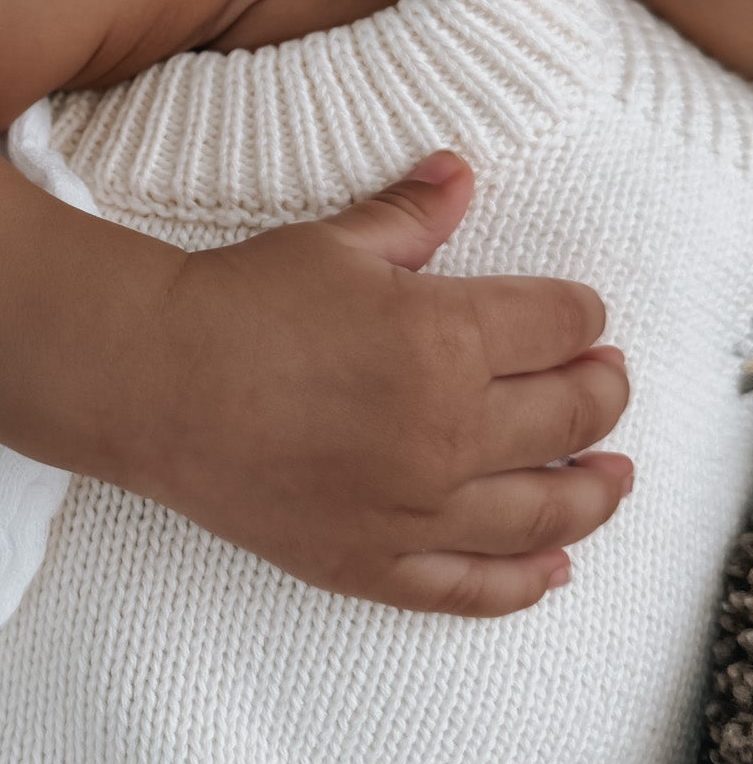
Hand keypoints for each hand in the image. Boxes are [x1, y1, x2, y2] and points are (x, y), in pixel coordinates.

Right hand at [141, 153, 631, 615]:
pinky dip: (525, 582)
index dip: (582, 313)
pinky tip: (555, 568)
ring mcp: (415, 507)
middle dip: (603, 390)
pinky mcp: (374, 562)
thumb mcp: (332, 243)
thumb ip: (411, 216)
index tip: (583, 313)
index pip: (561, 323)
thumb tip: (461, 175)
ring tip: (614, 475)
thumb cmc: (236, 303)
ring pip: (546, 511)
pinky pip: (473, 588)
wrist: (149, 382)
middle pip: (572, 415)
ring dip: (595, 492)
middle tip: (608, 379)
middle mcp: (447, 431)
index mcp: (445, 338)